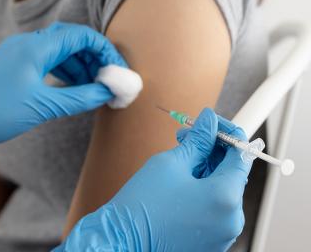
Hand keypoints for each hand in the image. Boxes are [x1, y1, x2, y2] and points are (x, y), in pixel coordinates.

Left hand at [0, 22, 126, 143]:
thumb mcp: (42, 107)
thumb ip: (79, 98)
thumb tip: (107, 93)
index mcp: (36, 48)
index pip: (81, 36)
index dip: (103, 50)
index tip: (116, 69)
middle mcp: (32, 45)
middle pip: (74, 40)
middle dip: (95, 58)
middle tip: (108, 78)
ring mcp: (26, 54)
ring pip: (65, 51)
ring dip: (83, 66)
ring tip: (95, 85)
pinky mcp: (23, 65)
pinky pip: (53, 61)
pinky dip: (69, 72)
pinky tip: (77, 86)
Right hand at [56, 108, 251, 251]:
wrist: (121, 242)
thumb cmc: (142, 205)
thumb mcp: (172, 162)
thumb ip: (198, 139)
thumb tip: (209, 121)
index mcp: (226, 198)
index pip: (241, 154)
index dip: (228, 133)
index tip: (212, 123)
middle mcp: (232, 220)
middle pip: (231, 171)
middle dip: (212, 148)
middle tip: (189, 135)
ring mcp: (223, 233)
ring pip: (222, 188)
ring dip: (205, 167)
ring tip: (181, 155)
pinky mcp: (211, 240)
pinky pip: (215, 205)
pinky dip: (203, 187)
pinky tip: (183, 178)